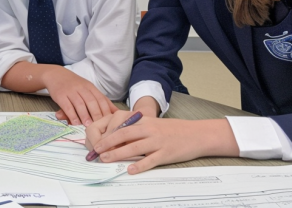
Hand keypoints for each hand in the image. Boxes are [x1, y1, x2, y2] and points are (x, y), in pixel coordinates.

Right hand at [43, 67, 117, 125]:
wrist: (55, 74)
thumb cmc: (74, 84)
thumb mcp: (88, 88)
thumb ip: (100, 99)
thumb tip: (116, 112)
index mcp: (90, 87)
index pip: (101, 98)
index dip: (106, 110)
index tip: (110, 121)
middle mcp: (81, 88)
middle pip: (92, 101)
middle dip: (97, 114)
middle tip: (100, 126)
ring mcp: (71, 91)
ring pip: (80, 104)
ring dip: (85, 116)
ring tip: (88, 125)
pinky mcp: (61, 95)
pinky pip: (67, 106)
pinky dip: (72, 115)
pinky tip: (75, 122)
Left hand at [86, 113, 238, 173]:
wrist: (196, 134)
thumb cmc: (171, 130)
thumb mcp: (152, 125)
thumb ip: (135, 130)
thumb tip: (114, 140)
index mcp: (144, 121)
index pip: (120, 124)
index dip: (107, 133)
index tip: (96, 141)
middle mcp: (149, 129)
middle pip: (124, 134)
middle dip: (107, 142)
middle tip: (95, 151)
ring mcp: (158, 141)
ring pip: (134, 147)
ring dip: (118, 153)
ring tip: (106, 159)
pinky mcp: (166, 153)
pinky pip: (150, 160)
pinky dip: (139, 165)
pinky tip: (130, 170)